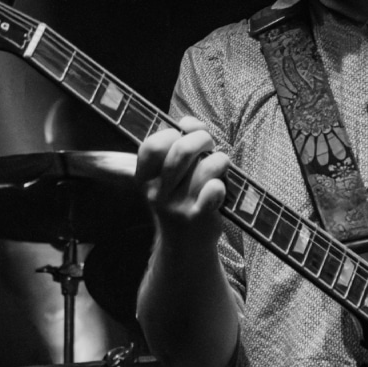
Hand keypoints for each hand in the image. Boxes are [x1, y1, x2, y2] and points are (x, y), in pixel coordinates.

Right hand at [135, 116, 230, 241]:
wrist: (185, 245)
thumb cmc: (182, 198)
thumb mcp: (171, 174)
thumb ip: (178, 142)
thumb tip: (188, 122)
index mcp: (145, 178)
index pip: (152, 145)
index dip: (172, 133)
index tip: (184, 136)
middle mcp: (157, 193)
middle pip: (181, 151)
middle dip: (202, 139)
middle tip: (210, 145)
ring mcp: (177, 207)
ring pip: (205, 168)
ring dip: (220, 160)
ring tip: (221, 165)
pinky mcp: (198, 218)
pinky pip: (214, 190)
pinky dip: (221, 184)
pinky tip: (219, 188)